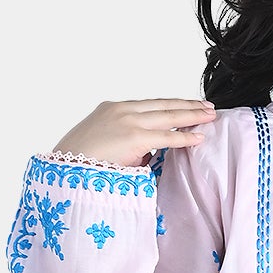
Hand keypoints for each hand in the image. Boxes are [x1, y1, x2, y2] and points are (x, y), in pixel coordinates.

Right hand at [51, 97, 216, 168]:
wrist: (62, 168)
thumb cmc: (80, 162)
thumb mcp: (105, 143)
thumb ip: (128, 143)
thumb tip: (149, 154)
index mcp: (113, 108)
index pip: (150, 104)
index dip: (172, 104)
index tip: (188, 104)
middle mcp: (122, 110)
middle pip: (164, 105)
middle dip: (188, 105)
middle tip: (207, 106)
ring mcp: (128, 121)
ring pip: (168, 116)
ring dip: (192, 116)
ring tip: (210, 116)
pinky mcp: (134, 138)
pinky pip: (166, 137)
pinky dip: (184, 137)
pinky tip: (199, 136)